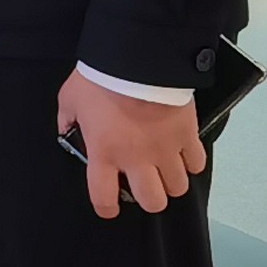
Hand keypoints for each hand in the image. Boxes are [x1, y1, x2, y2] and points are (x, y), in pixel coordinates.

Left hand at [60, 71, 206, 219]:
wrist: (137, 58)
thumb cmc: (100, 79)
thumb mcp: (70, 100)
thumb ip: (68, 120)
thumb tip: (68, 130)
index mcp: (104, 154)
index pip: (104, 199)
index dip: (106, 208)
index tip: (109, 206)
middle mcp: (137, 160)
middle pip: (153, 202)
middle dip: (150, 198)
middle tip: (145, 184)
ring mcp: (166, 150)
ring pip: (178, 187)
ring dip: (171, 181)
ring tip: (164, 168)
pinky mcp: (187, 136)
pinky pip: (197, 163)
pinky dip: (192, 162)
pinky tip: (182, 152)